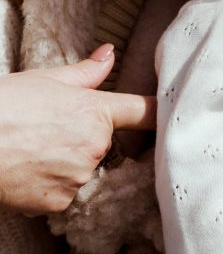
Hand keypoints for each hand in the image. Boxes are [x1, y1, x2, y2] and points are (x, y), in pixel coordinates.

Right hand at [0, 44, 155, 215]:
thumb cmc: (6, 105)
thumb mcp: (47, 79)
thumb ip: (87, 72)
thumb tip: (110, 53)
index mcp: (96, 112)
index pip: (142, 111)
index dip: (158, 111)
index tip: (173, 111)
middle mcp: (95, 147)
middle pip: (105, 144)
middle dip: (87, 138)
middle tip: (53, 130)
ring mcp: (78, 177)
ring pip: (84, 169)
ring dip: (68, 163)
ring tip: (36, 148)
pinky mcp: (58, 203)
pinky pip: (66, 192)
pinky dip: (52, 184)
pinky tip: (30, 169)